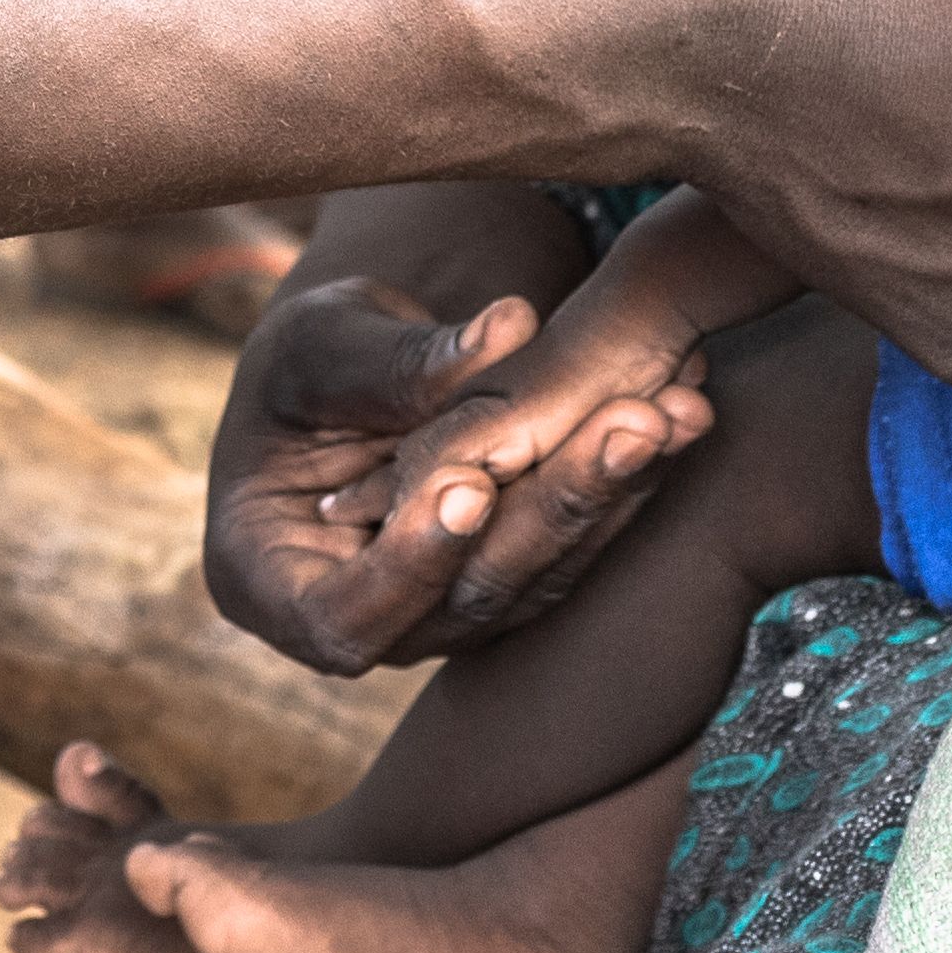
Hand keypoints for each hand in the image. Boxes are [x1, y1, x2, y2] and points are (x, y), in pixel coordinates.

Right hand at [201, 270, 707, 671]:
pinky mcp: (511, 583)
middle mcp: (366, 623)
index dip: (411, 563)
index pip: (344, 616)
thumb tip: (508, 329)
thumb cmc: (298, 363)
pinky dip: (626, 479)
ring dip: (613, 493)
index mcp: (271, 584)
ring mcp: (447, 615)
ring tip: (676, 411)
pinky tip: (680, 416)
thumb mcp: (319, 347)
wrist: (343, 379)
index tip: (468, 487)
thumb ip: (398, 360)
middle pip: (467, 599)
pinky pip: (572, 545)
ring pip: (539, 578)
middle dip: (555, 508)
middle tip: (629, 427)